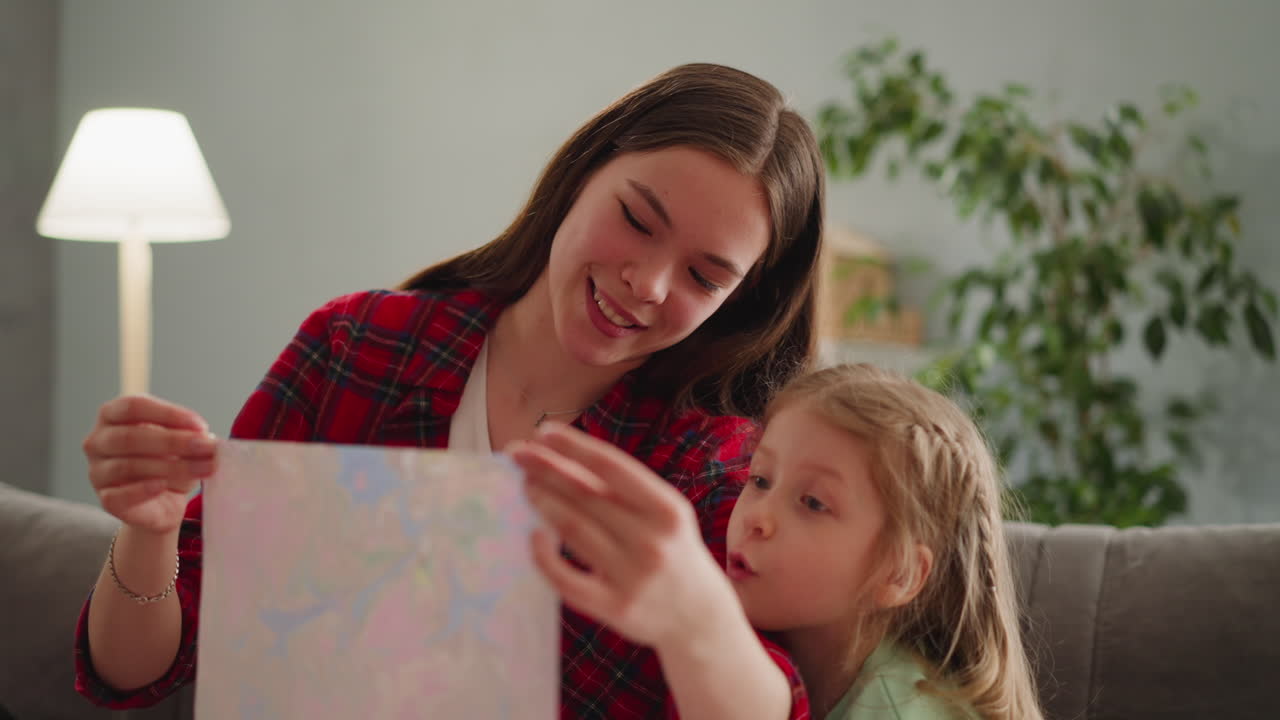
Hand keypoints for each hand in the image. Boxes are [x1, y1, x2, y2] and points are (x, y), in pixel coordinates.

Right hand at [84, 395, 216, 534]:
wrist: (163, 502)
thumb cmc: (169, 461)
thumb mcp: (182, 444)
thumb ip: (190, 437)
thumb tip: (207, 440)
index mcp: (113, 415)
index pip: (134, 406)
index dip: (168, 414)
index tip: (200, 426)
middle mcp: (98, 441)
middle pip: (129, 436)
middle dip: (173, 441)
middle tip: (206, 447)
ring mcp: (97, 472)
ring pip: (128, 466)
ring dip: (171, 467)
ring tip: (204, 468)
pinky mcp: (106, 499)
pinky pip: (119, 495)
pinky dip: (142, 490)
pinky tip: (163, 486)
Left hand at [509, 424, 736, 651]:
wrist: (700, 617)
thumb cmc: (673, 552)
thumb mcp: (663, 515)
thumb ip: (621, 491)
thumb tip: (562, 460)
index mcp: (667, 509)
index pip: (611, 466)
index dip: (573, 446)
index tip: (542, 431)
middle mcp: (651, 541)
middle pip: (586, 496)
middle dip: (547, 470)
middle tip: (518, 454)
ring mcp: (633, 576)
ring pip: (574, 530)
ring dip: (544, 502)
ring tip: (526, 485)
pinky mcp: (614, 607)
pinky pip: (567, 579)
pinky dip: (544, 555)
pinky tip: (533, 535)